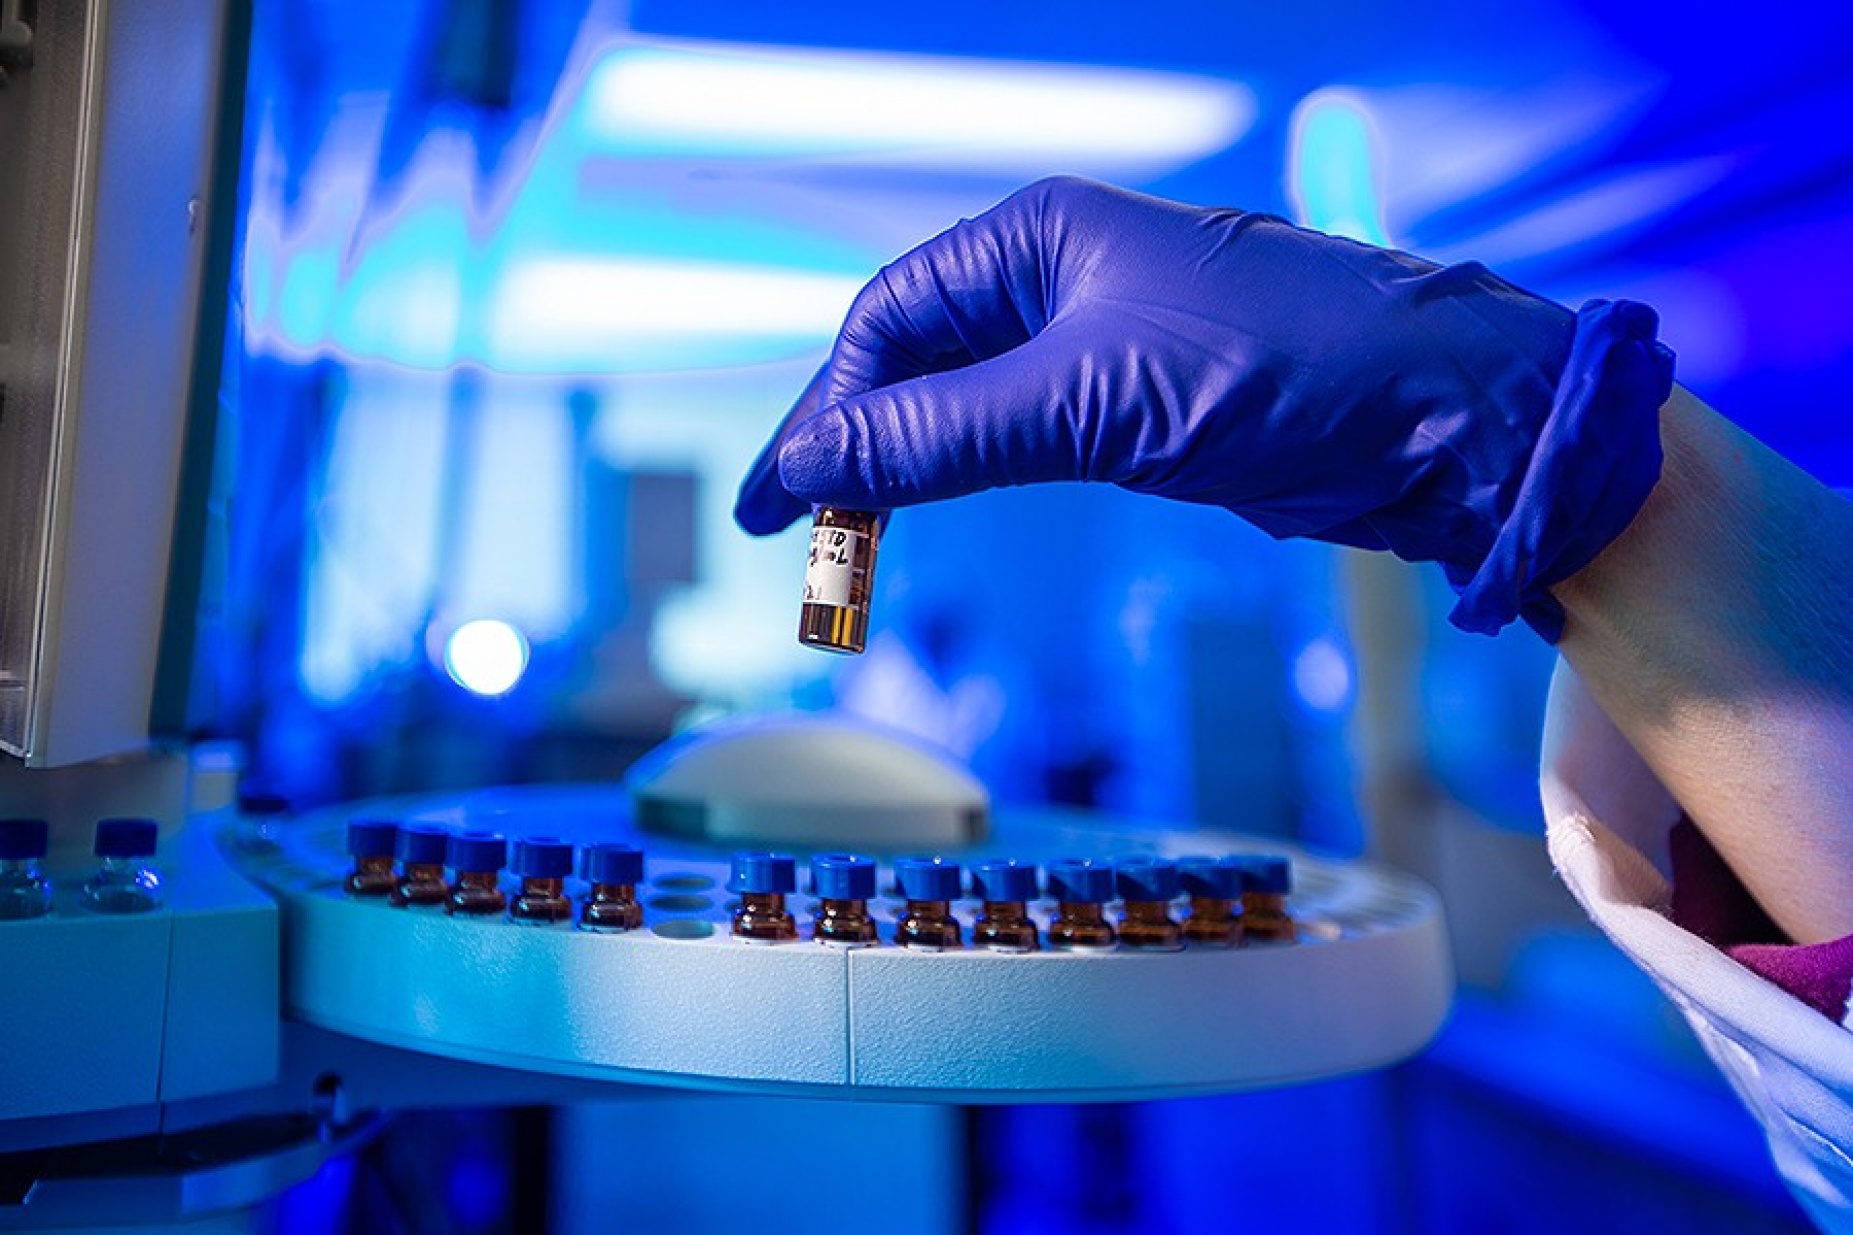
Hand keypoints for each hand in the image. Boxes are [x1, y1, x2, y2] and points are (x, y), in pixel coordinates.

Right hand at [735, 177, 1672, 636]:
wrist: (1438, 418)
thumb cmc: (1278, 368)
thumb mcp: (1088, 399)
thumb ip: (942, 433)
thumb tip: (810, 462)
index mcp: (1038, 237)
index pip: (889, 320)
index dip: (824, 409)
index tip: (777, 499)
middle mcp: (1059, 279)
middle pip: (913, 363)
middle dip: (850, 446)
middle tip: (794, 536)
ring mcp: (1097, 346)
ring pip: (961, 409)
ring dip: (899, 474)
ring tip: (843, 548)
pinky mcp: (1136, 411)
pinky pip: (1017, 443)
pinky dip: (963, 484)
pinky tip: (927, 519)